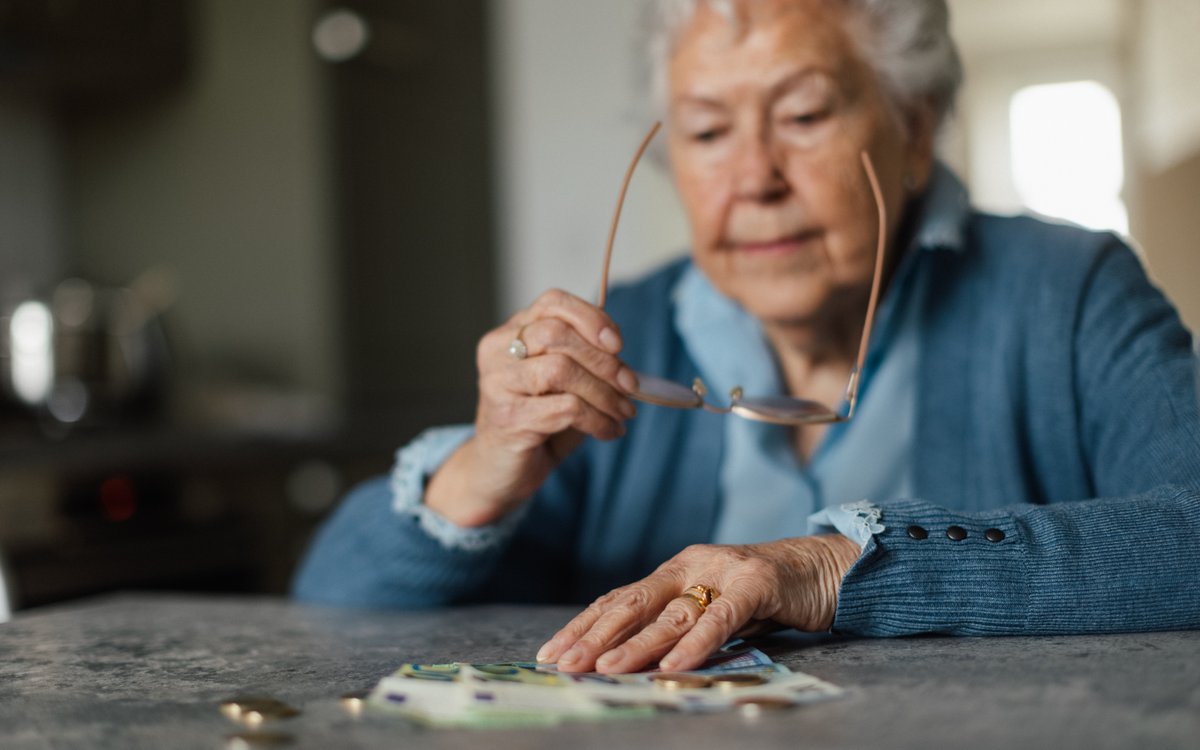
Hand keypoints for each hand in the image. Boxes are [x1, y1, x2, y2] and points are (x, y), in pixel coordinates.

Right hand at [425, 289, 638, 526]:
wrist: (499, 471)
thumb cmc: (536, 422)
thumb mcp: (562, 383)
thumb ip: (584, 360)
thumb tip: (624, 357)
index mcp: (510, 333)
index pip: (552, 303)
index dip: (591, 318)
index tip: (619, 345)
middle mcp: (497, 351)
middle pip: (557, 334)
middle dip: (604, 361)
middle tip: (630, 386)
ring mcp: (498, 383)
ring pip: (561, 369)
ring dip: (604, 393)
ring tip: (623, 412)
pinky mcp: (507, 418)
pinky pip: (565, 409)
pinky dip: (597, 420)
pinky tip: (608, 431)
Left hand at [536, 534, 859, 672]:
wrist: (827, 569)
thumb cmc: (766, 596)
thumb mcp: (712, 611)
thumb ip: (677, 628)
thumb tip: (627, 661)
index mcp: (674, 571)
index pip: (618, 600)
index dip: (582, 626)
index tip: (552, 653)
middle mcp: (692, 566)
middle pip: (632, 603)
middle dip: (593, 636)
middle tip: (563, 663)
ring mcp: (723, 572)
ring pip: (671, 613)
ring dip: (635, 645)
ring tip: (605, 669)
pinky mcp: (757, 585)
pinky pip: (722, 619)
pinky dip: (696, 644)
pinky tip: (674, 665)